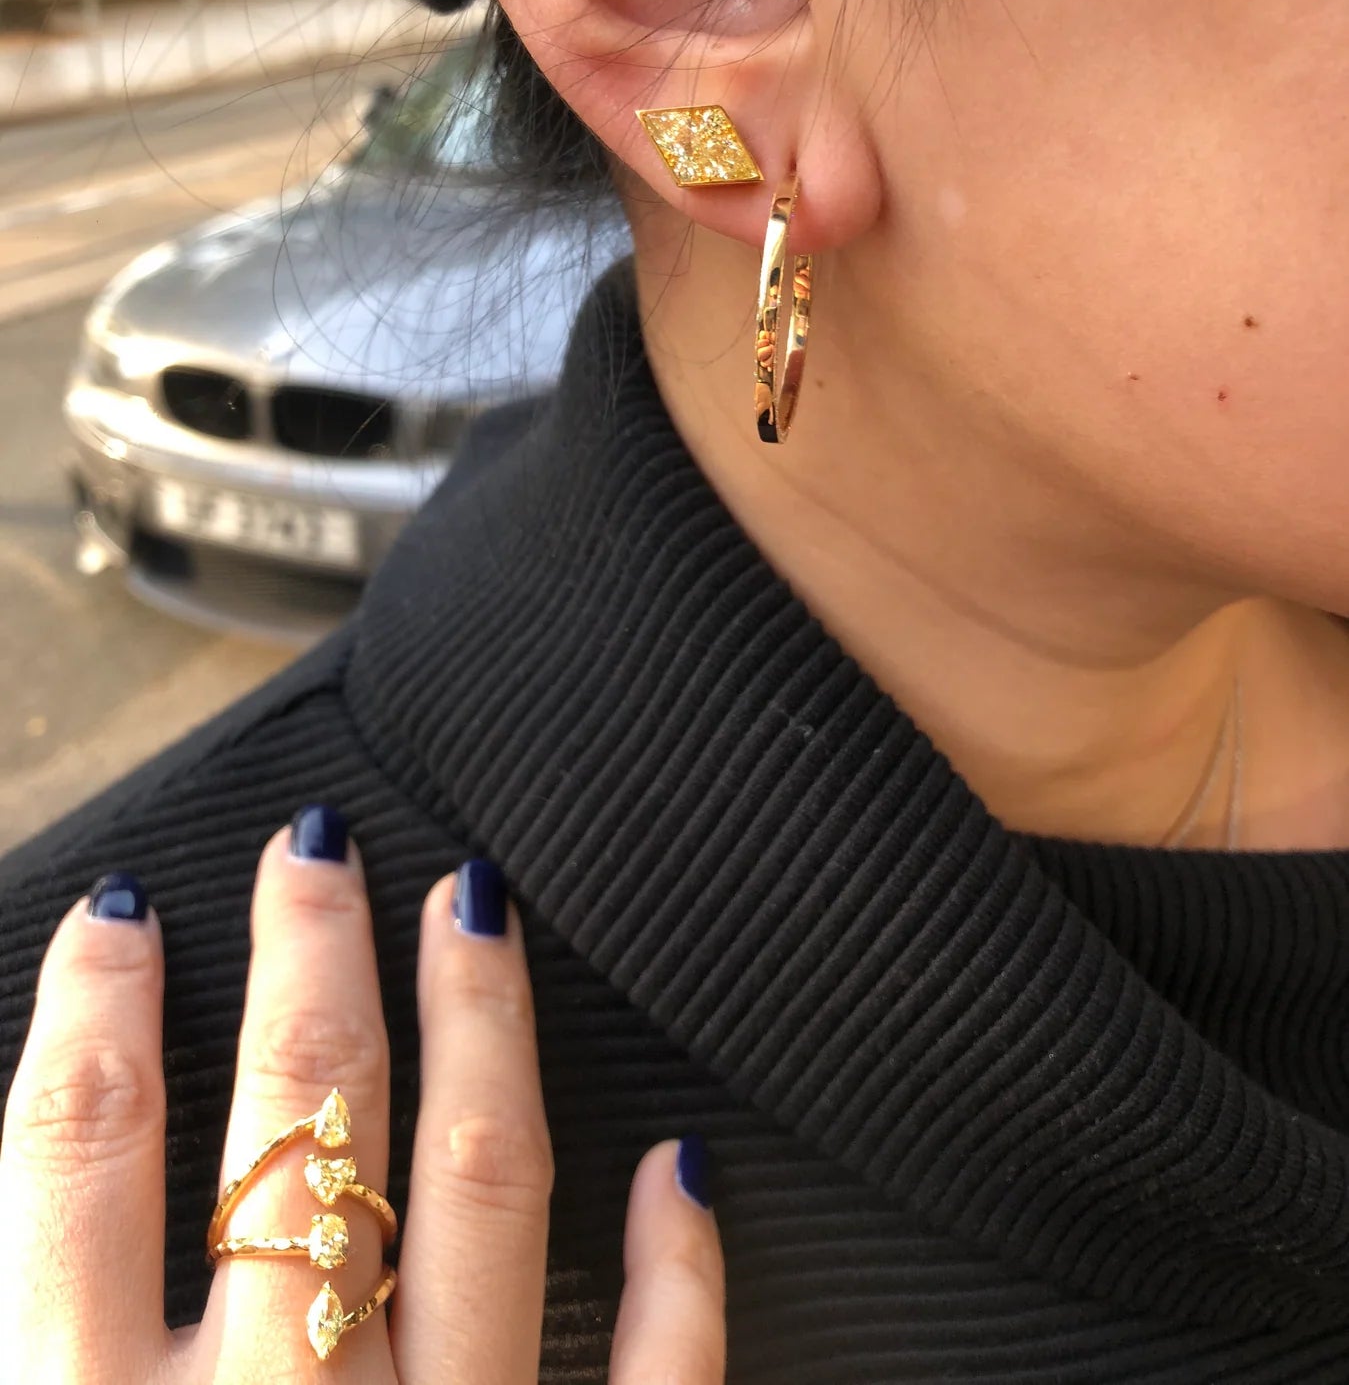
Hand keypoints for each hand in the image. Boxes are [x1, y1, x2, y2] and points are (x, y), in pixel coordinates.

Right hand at [0, 815, 726, 1380]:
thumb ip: (45, 1331)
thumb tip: (64, 1158)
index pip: (82, 1157)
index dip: (95, 1010)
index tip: (124, 910)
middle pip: (298, 1117)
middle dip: (307, 958)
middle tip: (319, 847)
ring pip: (478, 1185)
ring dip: (479, 1024)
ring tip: (472, 904)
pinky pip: (653, 1373)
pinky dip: (672, 1267)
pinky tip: (678, 1165)